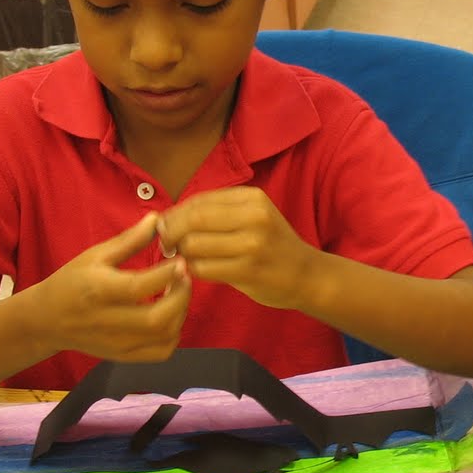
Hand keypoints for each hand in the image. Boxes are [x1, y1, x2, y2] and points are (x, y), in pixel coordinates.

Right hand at [30, 212, 190, 361]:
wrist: (46, 320)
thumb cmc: (72, 282)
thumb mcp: (95, 256)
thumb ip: (129, 240)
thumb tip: (157, 219)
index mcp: (97, 290)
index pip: (138, 287)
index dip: (166, 275)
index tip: (181, 261)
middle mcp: (106, 321)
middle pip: (156, 319)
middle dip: (180, 296)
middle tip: (185, 277)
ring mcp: (116, 343)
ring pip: (163, 336)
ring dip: (181, 313)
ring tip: (178, 292)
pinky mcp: (123, 356)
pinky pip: (161, 352)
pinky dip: (175, 334)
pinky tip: (170, 315)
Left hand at [159, 187, 316, 309]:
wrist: (308, 275)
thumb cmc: (272, 246)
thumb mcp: (253, 216)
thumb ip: (217, 212)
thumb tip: (166, 217)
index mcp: (252, 198)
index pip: (198, 201)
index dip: (174, 215)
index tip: (165, 228)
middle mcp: (254, 216)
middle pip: (192, 220)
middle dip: (171, 233)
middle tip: (166, 246)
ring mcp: (253, 244)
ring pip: (194, 245)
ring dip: (182, 255)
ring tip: (185, 259)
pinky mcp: (249, 271)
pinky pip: (202, 268)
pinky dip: (193, 270)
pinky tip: (198, 272)